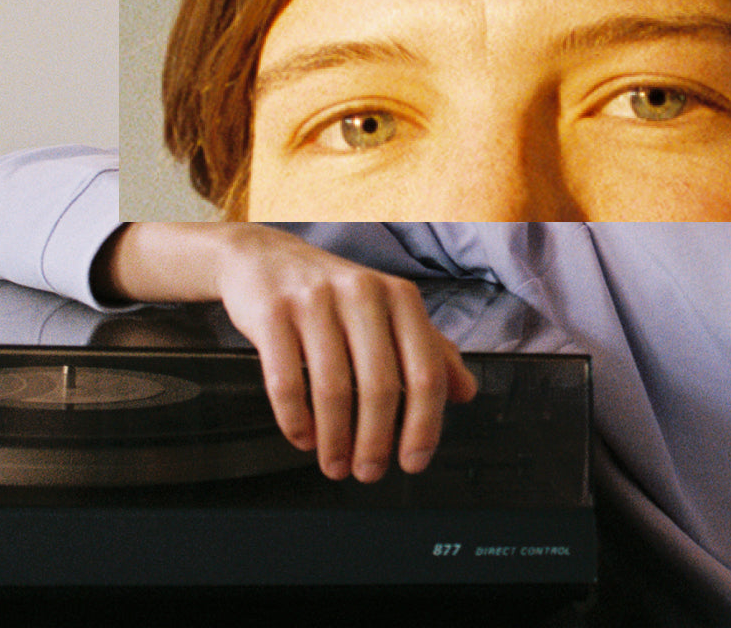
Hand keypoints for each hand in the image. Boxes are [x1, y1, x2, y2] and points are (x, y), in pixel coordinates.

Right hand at [98, 223, 476, 480]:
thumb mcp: (389, 310)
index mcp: (400, 295)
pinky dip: (296, 421)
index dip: (425, 424)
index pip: (425, 370)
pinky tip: (304, 439)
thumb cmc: (334, 293)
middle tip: (370, 472)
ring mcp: (314, 301)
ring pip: (333, 388)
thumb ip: (429, 348)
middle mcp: (362, 293)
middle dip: (377, 442)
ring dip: (336, 440)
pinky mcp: (272, 313)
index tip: (415, 461)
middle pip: (380, 386)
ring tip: (337, 465)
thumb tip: (466, 392)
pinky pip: (285, 381)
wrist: (265, 258)